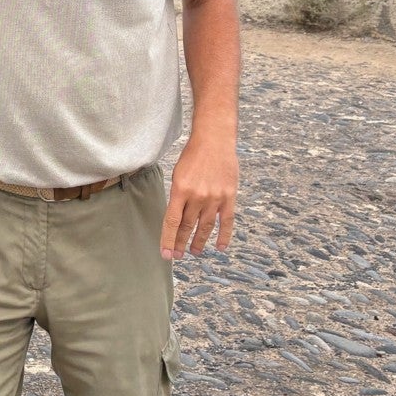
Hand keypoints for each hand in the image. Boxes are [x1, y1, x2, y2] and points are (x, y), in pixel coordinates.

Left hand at [161, 134, 237, 259]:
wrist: (214, 139)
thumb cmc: (193, 155)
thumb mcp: (177, 174)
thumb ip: (178, 196)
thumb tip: (176, 218)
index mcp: (180, 189)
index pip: (171, 221)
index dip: (168, 240)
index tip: (166, 254)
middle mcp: (197, 196)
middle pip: (187, 226)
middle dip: (180, 243)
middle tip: (177, 256)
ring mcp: (215, 198)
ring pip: (205, 227)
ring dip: (199, 241)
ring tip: (194, 252)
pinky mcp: (229, 197)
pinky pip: (227, 221)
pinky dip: (224, 236)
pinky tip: (220, 247)